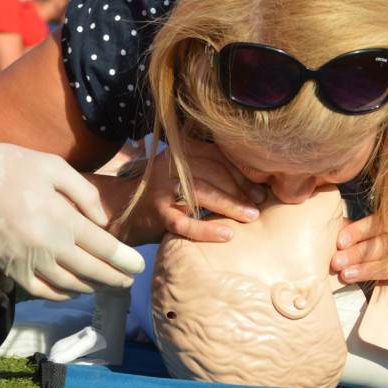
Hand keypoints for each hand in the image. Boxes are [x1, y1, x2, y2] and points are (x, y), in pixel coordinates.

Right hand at [0, 130, 144, 299]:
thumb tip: (102, 220)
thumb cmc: (9, 166)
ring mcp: (26, 260)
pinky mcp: (8, 267)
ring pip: (68, 285)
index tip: (137, 266)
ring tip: (105, 285)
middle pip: (91, 272)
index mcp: (62, 219)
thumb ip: (85, 194)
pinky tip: (71, 291)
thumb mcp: (54, 167)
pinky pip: (39, 291)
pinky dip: (60, 294)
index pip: (104, 248)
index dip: (125, 260)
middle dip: (114, 279)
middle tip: (128, 282)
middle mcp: (47, 246)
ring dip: (90, 288)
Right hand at [116, 137, 266, 244]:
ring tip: (251, 216)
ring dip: (230, 205)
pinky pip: (184, 222)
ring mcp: (162, 188)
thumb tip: (256, 181)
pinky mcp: (157, 213)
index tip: (262, 188)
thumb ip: (212, 169)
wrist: (124, 211)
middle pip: (213, 172)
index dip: (242, 172)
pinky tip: (227, 236)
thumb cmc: (167, 193)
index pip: (218, 156)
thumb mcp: (187, 173)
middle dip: (241, 188)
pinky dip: (207, 229)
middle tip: (260, 204)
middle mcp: (171, 165)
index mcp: (182, 151)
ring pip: (202, 193)